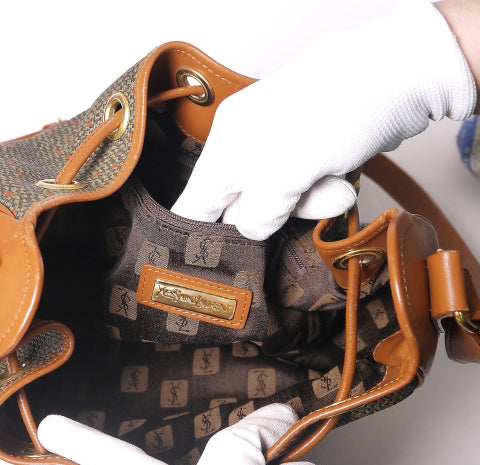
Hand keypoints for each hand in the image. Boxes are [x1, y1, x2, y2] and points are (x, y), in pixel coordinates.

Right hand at [171, 0, 475, 239]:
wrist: (398, 73)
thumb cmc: (334, 113)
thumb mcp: (285, 173)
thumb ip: (258, 212)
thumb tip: (250, 230)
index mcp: (225, 147)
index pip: (195, 205)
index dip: (203, 239)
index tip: (223, 264)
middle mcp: (243, 146)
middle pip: (240, 208)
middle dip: (274, 217)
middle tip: (299, 208)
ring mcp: (276, 148)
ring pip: (277, 201)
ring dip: (307, 204)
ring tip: (333, 187)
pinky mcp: (305, 150)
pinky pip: (303, 187)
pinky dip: (323, 189)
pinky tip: (340, 176)